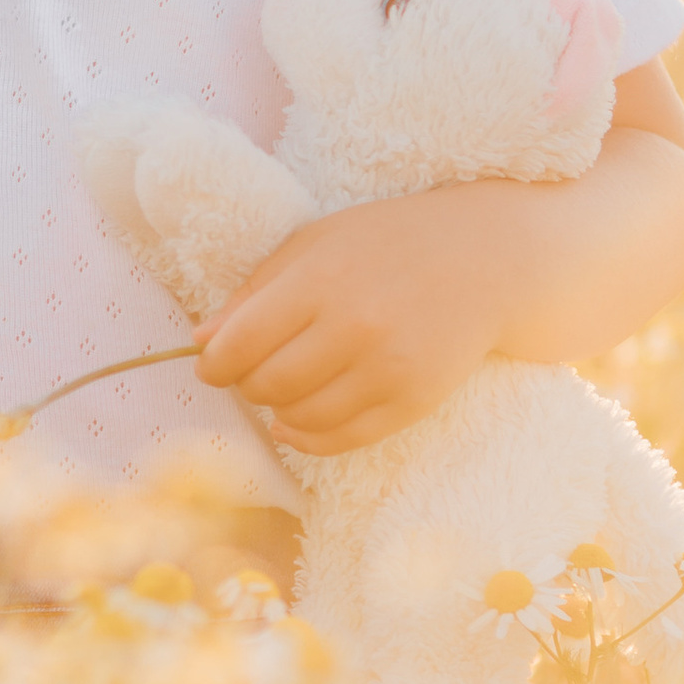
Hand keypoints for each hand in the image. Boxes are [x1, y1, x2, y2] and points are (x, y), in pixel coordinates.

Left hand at [191, 182, 516, 454]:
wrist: (484, 260)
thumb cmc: (387, 243)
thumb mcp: (314, 244)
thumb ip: (256, 290)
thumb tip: (200, 340)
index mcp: (321, 280)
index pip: (241, 343)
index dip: (214, 362)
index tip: (210, 363)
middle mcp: (355, 327)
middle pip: (266, 384)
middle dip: (245, 384)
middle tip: (250, 372)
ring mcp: (388, 369)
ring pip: (300, 417)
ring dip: (276, 410)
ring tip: (281, 388)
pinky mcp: (414, 402)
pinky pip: (342, 440)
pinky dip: (308, 437)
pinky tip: (296, 421)